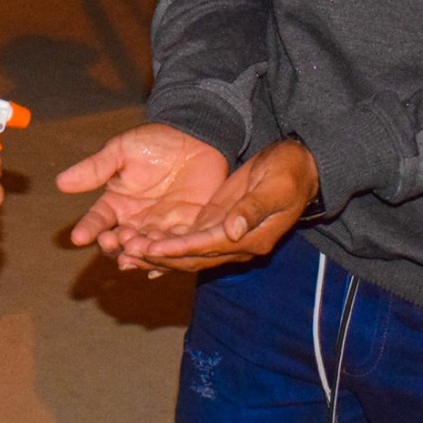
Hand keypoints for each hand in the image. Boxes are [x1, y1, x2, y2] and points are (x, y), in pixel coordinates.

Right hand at [55, 123, 230, 267]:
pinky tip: (162, 260)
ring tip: (136, 249)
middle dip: (115, 245)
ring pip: (146, 251)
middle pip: (120, 243)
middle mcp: (135, 222)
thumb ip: (95, 169)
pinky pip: (177, 249)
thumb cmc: (156, 141)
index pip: (98, 221)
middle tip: (113, 241)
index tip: (79, 237)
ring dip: (140, 254)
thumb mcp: (122, 150)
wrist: (196, 137)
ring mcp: (161, 229)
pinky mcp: (188, 231)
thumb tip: (60, 182)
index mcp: (116, 204)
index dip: (88, 229)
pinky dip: (168, 256)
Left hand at [121, 138, 319, 272]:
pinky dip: (165, 243)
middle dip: (158, 256)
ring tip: (124, 250)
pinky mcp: (217, 223)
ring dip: (156, 253)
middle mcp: (235, 245)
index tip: (152, 248)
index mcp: (251, 240)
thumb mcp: (277, 187)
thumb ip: (254, 209)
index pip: (207, 248)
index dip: (178, 249)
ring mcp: (225, 236)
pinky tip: (141, 243)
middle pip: (191, 258)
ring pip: (185, 252)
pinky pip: (187, 240)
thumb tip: (231, 231)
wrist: (298, 165)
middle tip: (126, 252)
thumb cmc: (291, 173)